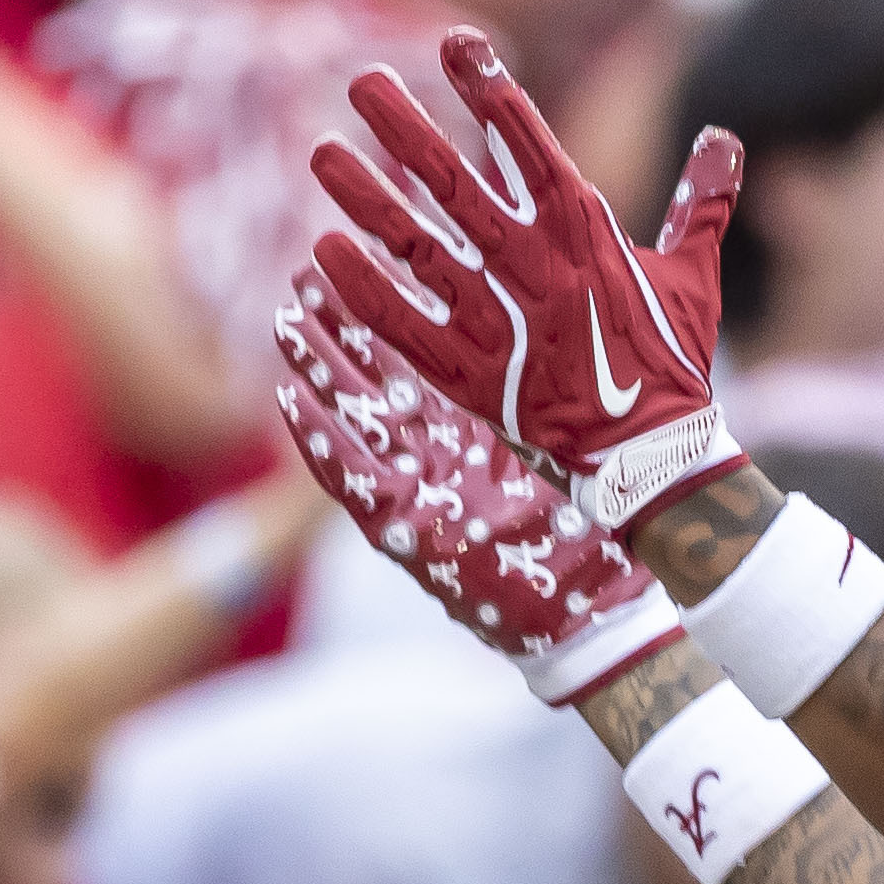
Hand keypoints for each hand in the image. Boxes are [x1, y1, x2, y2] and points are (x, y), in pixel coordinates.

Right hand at [270, 290, 679, 695]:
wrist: (595, 620)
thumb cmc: (592, 539)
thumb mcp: (564, 452)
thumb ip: (539, 400)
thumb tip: (546, 318)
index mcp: (477, 434)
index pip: (424, 361)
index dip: (396, 314)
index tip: (378, 264)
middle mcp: (440, 458)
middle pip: (377, 380)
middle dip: (342, 328)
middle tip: (309, 273)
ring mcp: (419, 494)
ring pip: (355, 421)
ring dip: (318, 372)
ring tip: (287, 320)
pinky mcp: (404, 535)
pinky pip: (350, 482)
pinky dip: (318, 442)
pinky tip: (288, 400)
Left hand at [306, 26, 742, 519]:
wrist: (652, 458)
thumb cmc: (671, 363)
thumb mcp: (693, 276)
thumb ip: (702, 202)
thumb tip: (725, 138)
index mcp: (587, 236)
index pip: (531, 146)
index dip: (491, 93)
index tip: (456, 41)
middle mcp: (536, 270)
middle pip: (457, 185)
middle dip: (407, 130)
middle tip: (362, 82)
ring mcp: (499, 324)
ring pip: (419, 248)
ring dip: (368, 199)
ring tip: (324, 155)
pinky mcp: (471, 377)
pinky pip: (404, 326)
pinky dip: (364, 290)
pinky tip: (323, 253)